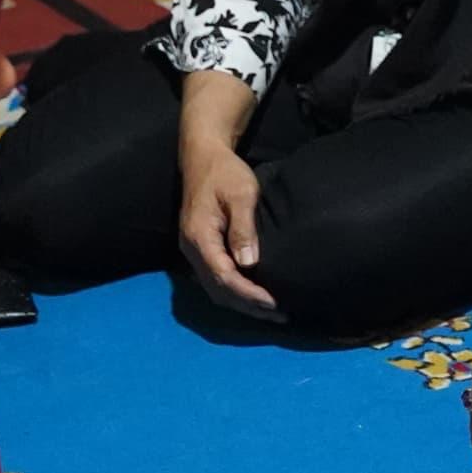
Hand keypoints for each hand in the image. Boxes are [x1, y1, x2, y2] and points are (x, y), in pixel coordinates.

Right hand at [177, 143, 270, 310]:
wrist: (203, 157)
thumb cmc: (225, 173)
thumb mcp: (240, 194)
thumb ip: (243, 229)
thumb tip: (249, 264)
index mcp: (199, 237)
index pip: (224, 277)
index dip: (249, 294)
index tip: (274, 303)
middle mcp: (191, 249)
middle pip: (218, 290)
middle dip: (248, 306)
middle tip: (280, 315)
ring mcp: (193, 251)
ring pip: (215, 289)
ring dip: (242, 304)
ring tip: (271, 311)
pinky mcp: (201, 249)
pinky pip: (215, 280)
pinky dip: (235, 292)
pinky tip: (255, 295)